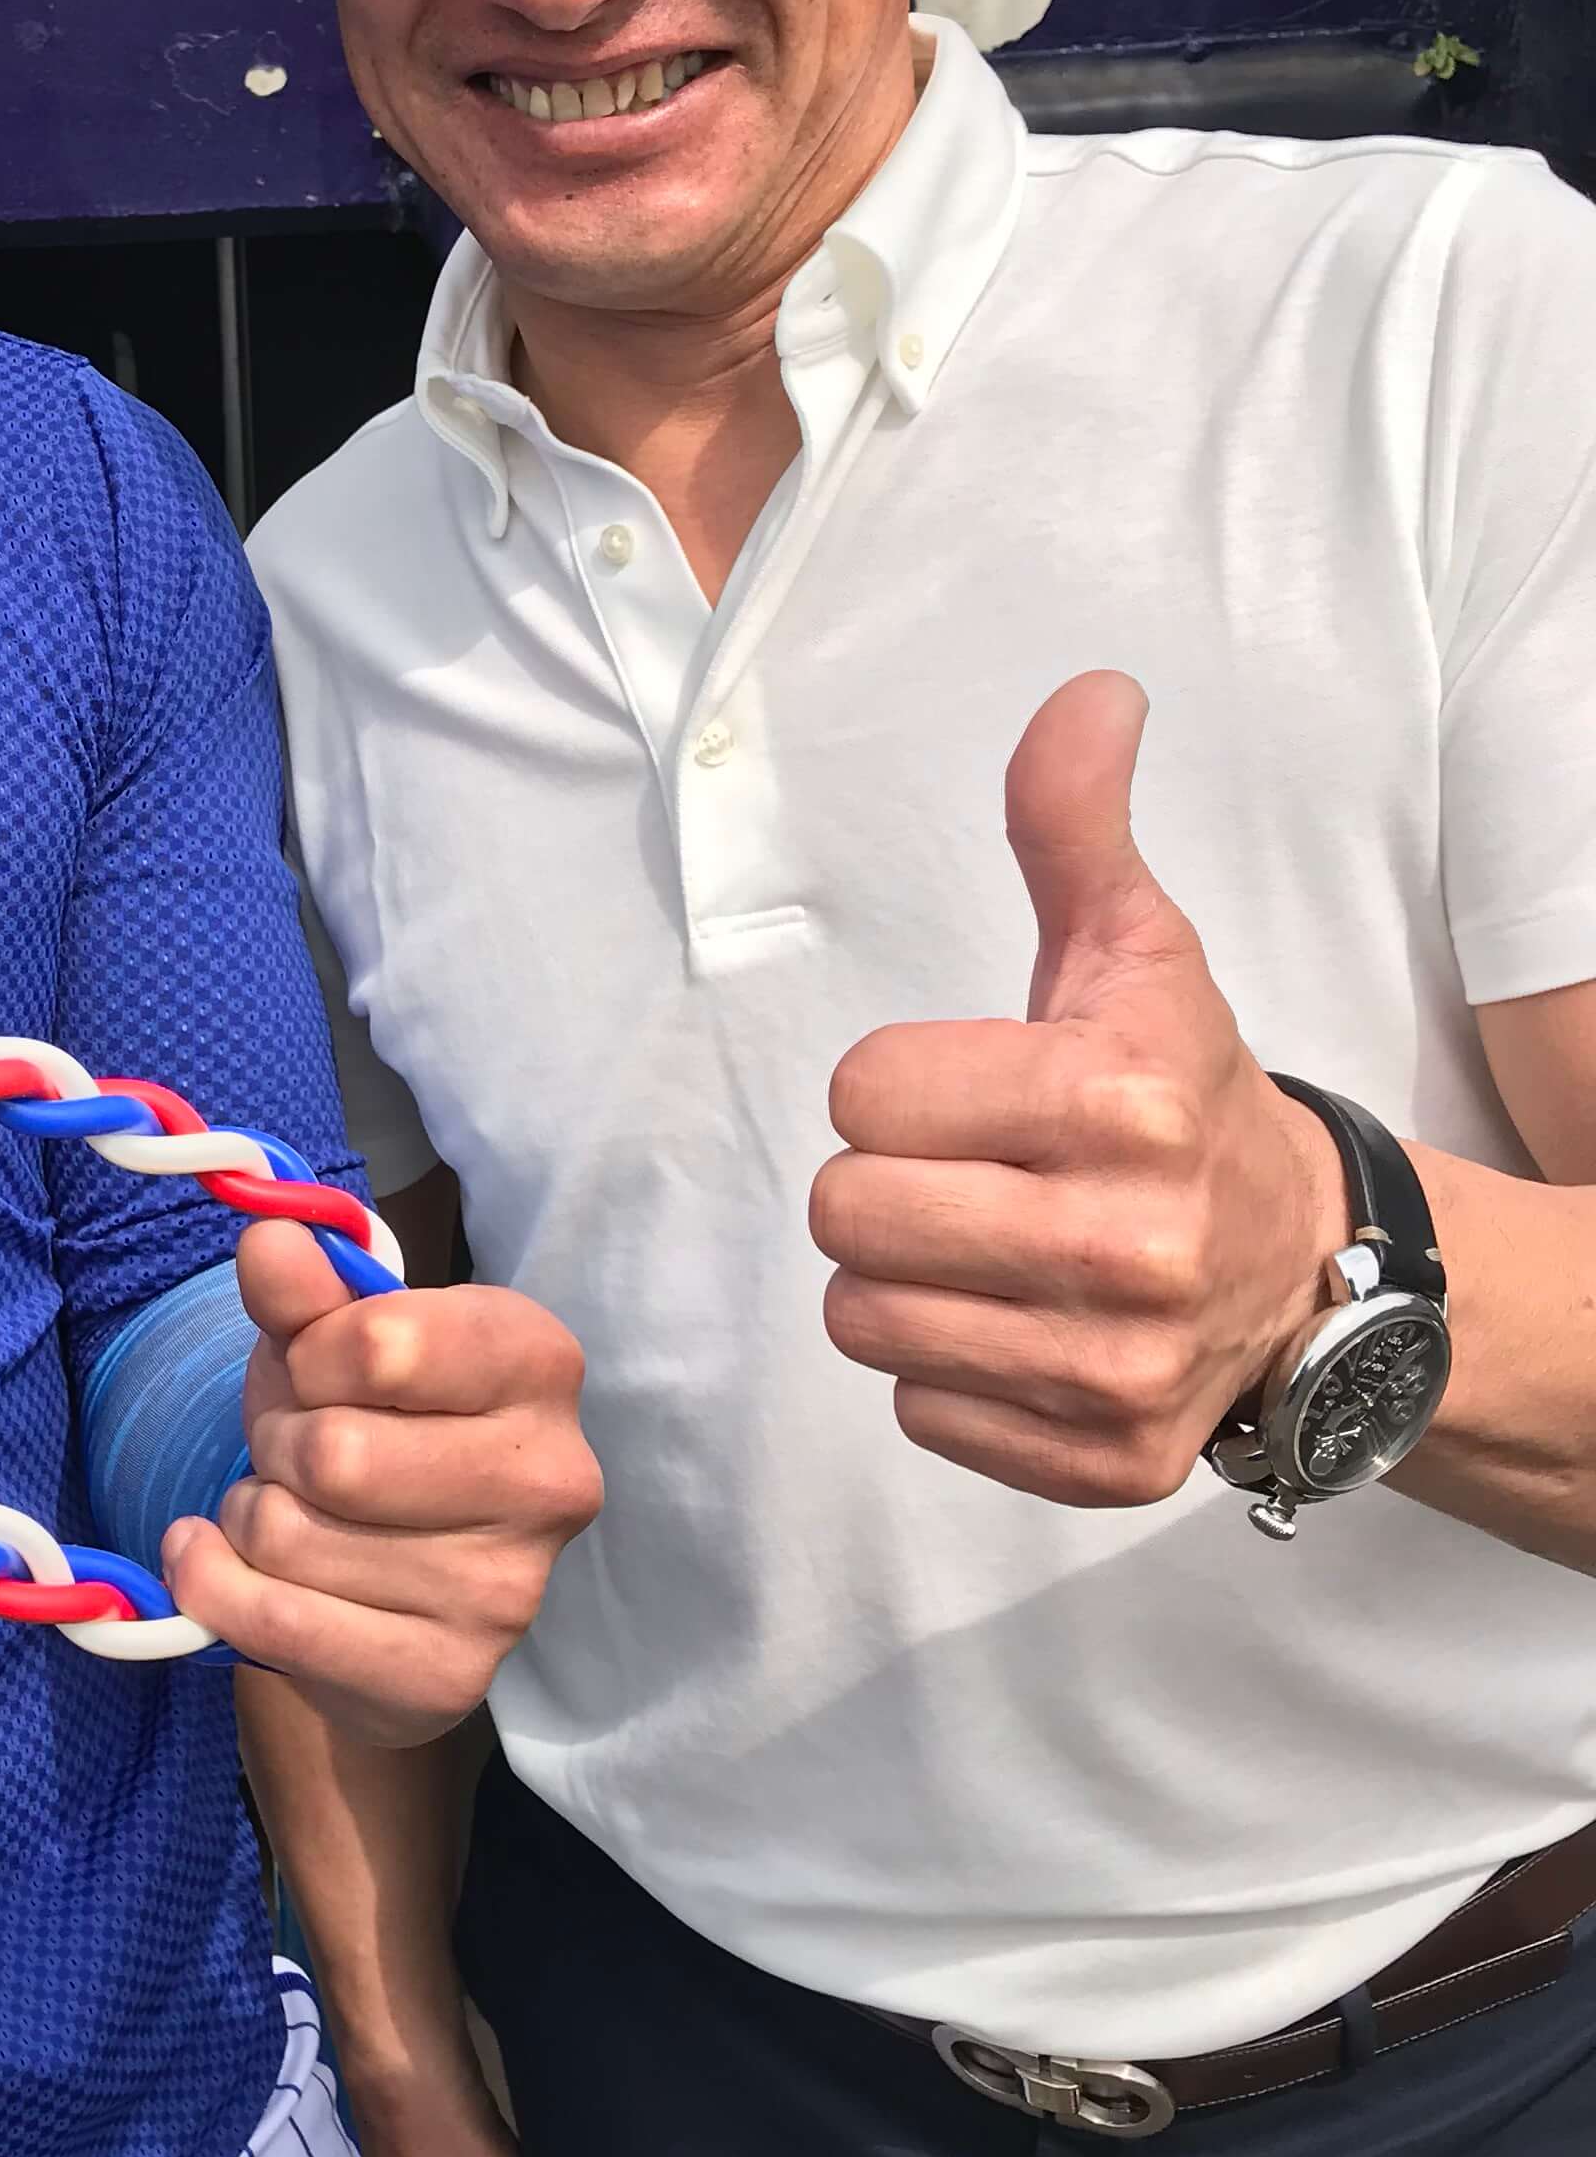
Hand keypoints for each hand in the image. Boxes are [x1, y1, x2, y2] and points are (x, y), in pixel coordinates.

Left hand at [163, 1222, 600, 1743]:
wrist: (391, 1586)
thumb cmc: (371, 1426)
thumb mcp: (333, 1341)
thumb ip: (303, 1289)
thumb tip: (269, 1240)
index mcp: (539, 1361)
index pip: (379, 1343)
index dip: (310, 1353)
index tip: (316, 1367)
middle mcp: (552, 1478)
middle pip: (333, 1454)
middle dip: (277, 1444)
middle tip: (296, 1453)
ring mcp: (509, 1592)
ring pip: (293, 1538)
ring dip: (252, 1519)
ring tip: (290, 1514)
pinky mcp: (450, 1677)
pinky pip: (277, 1623)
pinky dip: (217, 1587)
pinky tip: (225, 1567)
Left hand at [812, 670, 1346, 1506]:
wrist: (1311, 1262)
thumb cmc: (1182, 1090)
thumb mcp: (1135, 947)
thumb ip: (1074, 824)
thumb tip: (1088, 694)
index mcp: (1116, 1102)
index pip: (859, 1095)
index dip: (894, 1085)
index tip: (964, 1090)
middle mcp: (1125, 1246)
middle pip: (846, 1214)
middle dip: (883, 1184)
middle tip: (962, 1172)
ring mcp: (1114, 1367)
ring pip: (867, 1320)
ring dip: (903, 1282)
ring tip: (984, 1248)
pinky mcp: (1101, 1461)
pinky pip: (919, 1413)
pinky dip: (951, 1374)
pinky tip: (1020, 1325)